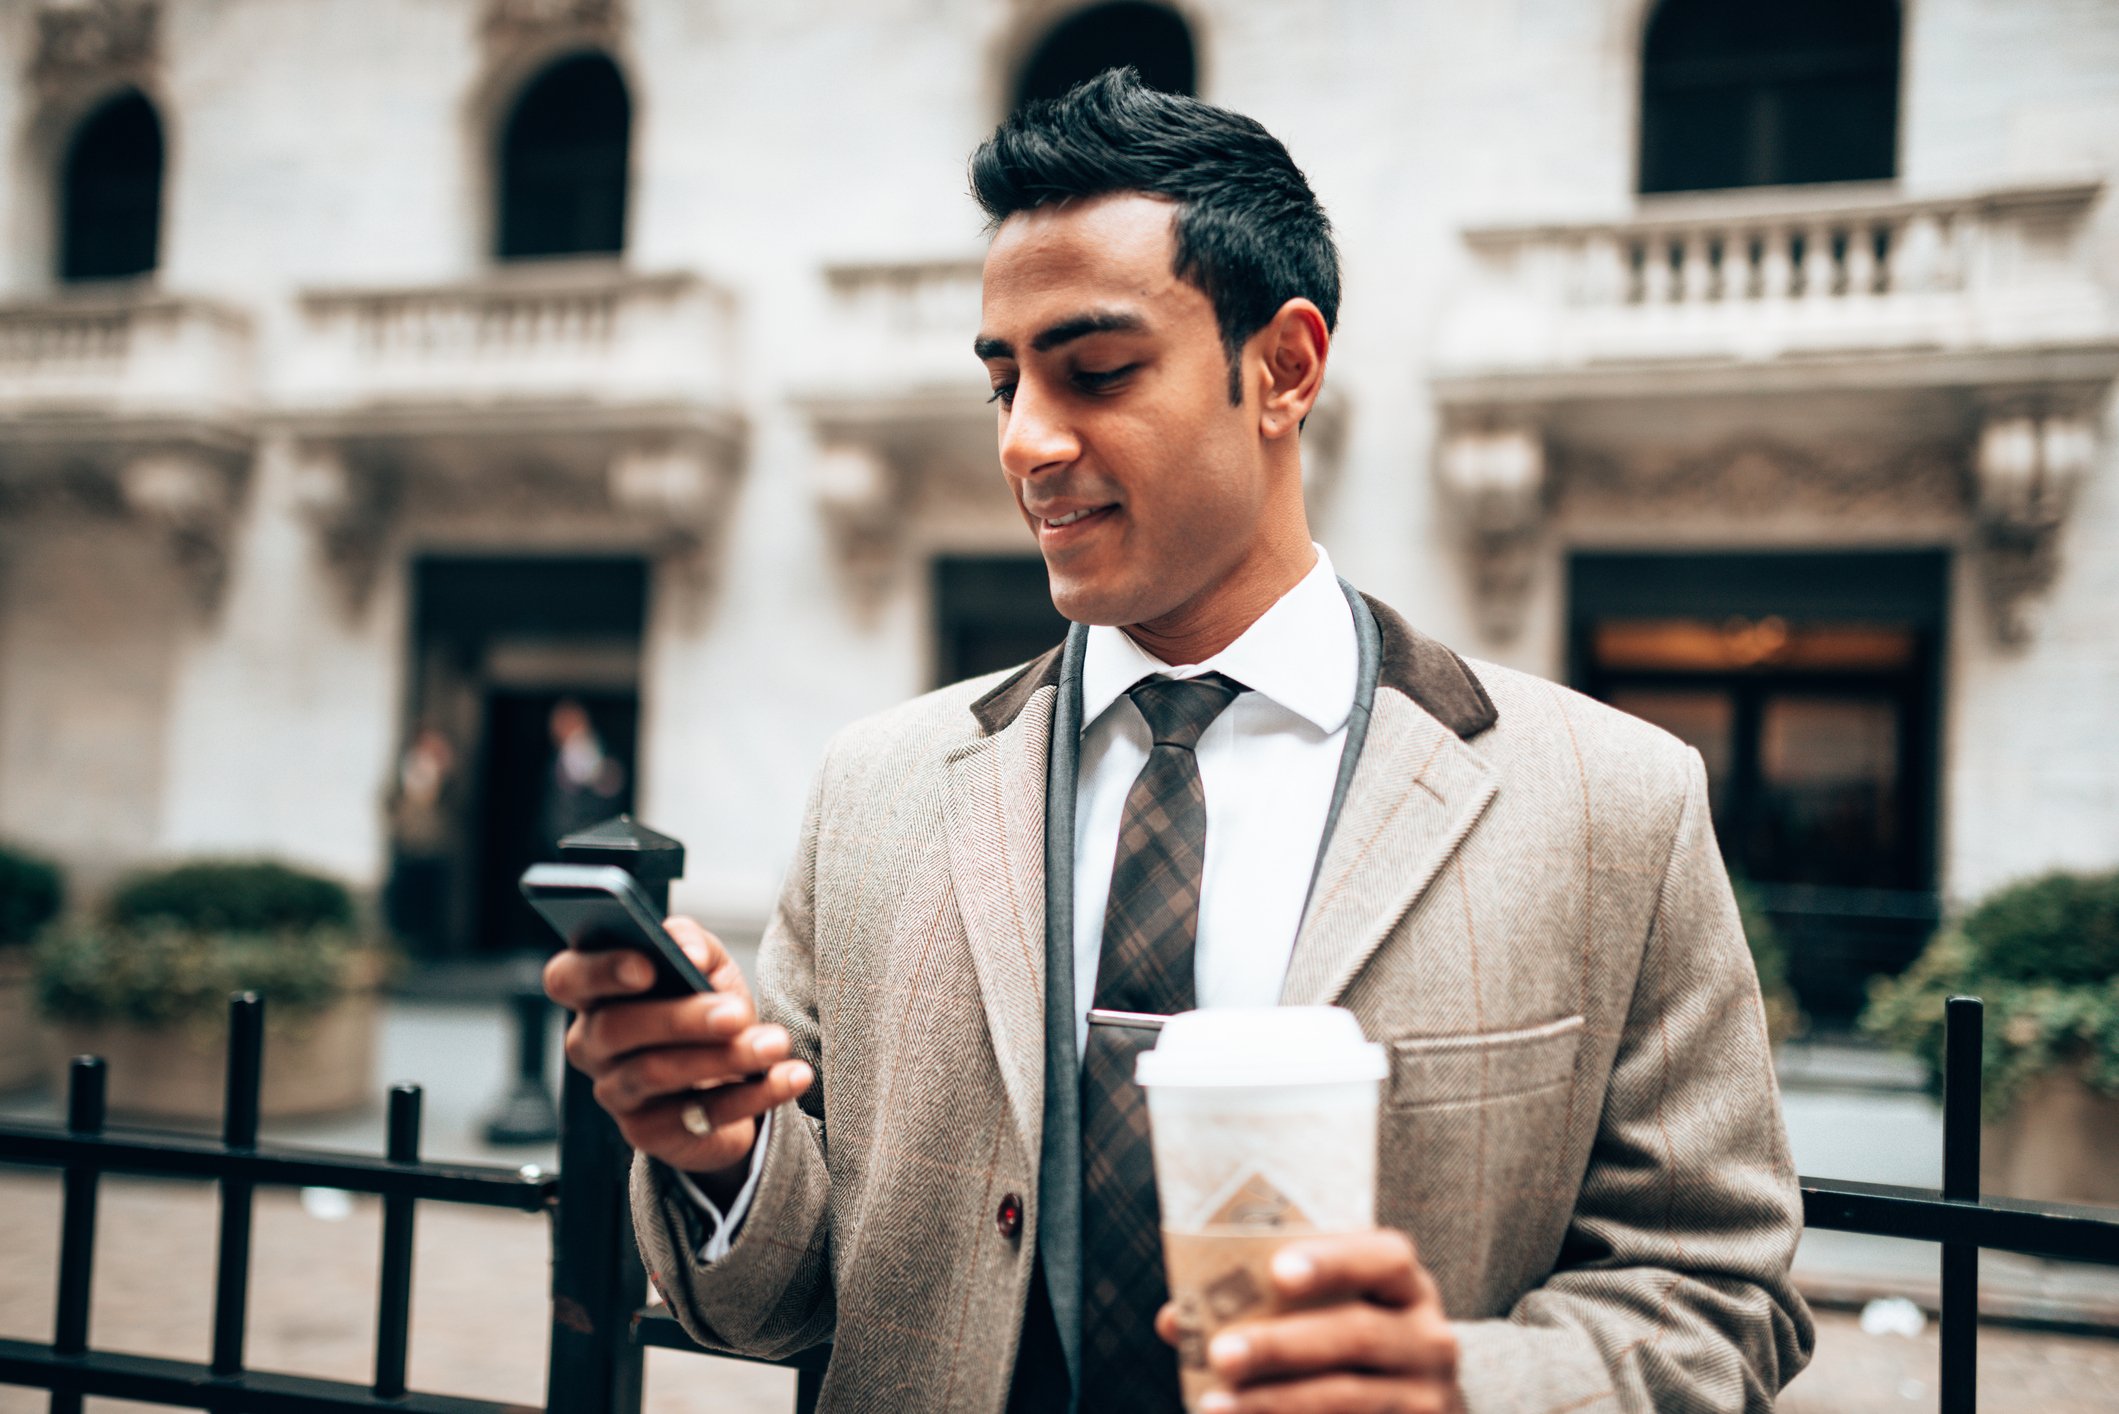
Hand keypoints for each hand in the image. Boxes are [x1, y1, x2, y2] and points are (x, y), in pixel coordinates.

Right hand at [544, 917, 813, 1180]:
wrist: (725, 1079)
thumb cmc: (702, 1007)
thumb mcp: (703, 965)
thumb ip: (691, 941)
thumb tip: (687, 951)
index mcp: (593, 993)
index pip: (566, 978)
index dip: (600, 970)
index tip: (647, 966)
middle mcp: (590, 1043)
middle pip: (617, 1028)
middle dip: (681, 1018)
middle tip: (736, 1012)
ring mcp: (615, 1091)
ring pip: (658, 1073)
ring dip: (724, 1057)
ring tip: (774, 1043)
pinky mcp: (647, 1132)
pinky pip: (699, 1115)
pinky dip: (752, 1095)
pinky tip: (788, 1077)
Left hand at [1156, 1230, 1461, 1413]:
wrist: (1404, 1412)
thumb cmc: (1344, 1347)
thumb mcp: (1324, 1316)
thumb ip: (1259, 1306)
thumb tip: (1175, 1318)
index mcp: (1405, 1286)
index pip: (1386, 1256)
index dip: (1333, 1260)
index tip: (1277, 1270)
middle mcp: (1428, 1338)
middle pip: (1355, 1334)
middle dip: (1281, 1344)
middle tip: (1220, 1353)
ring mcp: (1425, 1397)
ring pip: (1347, 1398)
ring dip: (1274, 1403)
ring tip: (1213, 1406)